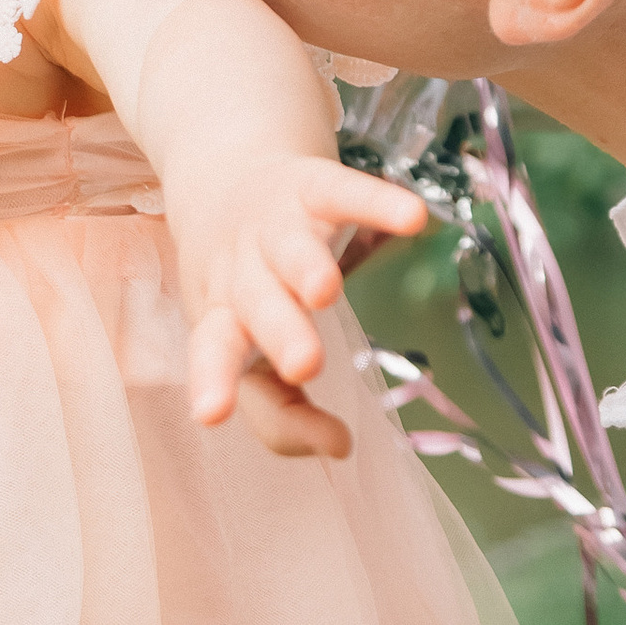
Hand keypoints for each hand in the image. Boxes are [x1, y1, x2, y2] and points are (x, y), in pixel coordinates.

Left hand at [176, 153, 423, 458]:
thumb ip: (281, 413)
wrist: (224, 175)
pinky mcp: (311, 185)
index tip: (212, 414)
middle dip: (280, 332)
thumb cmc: (246, 286)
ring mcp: (275, 226)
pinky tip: (413, 218)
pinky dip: (377, 202)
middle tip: (304, 364)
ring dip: (305, 267)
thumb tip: (339, 449)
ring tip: (325, 290)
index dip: (213, 381)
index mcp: (222, 318)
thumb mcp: (248, 350)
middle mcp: (243, 272)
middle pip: (258, 304)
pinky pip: (343, 190)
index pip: (213, 352)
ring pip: (289, 247)